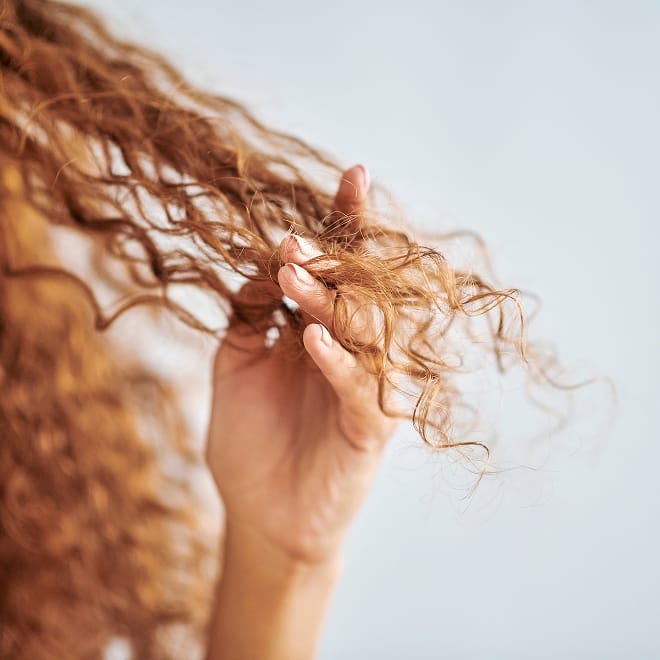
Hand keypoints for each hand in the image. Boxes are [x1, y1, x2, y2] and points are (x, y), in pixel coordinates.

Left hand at [205, 164, 397, 565]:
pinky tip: (310, 336)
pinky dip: (337, 359)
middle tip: (294, 243)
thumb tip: (262, 256)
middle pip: (360, 290)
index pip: (342, 268)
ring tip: (296, 275)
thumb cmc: (252, 438)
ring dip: (330, 300)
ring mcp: (367, 387)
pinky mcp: (371, 428)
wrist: (262, 515)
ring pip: (365, 332)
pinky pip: (361, 387)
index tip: (353, 174)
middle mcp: (355, 351)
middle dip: (332, 260)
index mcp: (325, 329)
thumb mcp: (237, 362)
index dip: (348, 223)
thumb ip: (251, 311)